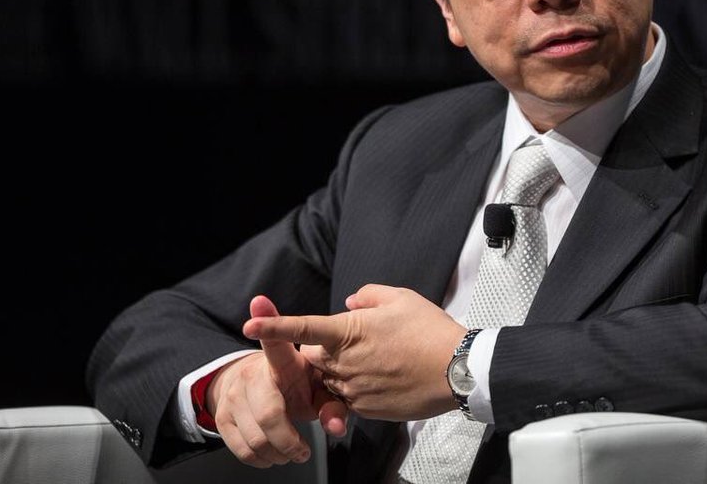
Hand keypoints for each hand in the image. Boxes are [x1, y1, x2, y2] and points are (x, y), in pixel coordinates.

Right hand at [207, 295, 348, 467]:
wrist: (258, 389)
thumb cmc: (295, 384)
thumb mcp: (316, 388)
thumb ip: (333, 405)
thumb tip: (337, 426)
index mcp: (280, 358)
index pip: (275, 338)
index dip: (268, 320)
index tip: (259, 302)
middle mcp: (254, 372)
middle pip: (268, 413)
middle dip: (288, 439)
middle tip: (302, 449)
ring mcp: (235, 394)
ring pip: (256, 437)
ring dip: (278, 453)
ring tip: (290, 450)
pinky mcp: (222, 415)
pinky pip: (242, 449)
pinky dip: (261, 459)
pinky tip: (272, 454)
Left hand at [243, 283, 467, 420]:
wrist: (457, 369)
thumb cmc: (430, 330)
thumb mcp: (399, 298)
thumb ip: (367, 297)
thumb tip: (350, 304)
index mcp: (348, 332)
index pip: (302, 327)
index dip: (273, 325)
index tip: (249, 324)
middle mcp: (344, 363)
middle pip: (315, 358)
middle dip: (325, 351)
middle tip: (359, 342)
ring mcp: (354, 389)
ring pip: (330, 380)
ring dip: (341, 371)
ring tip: (378, 361)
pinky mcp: (365, 409)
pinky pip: (347, 400)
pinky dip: (356, 389)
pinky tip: (384, 378)